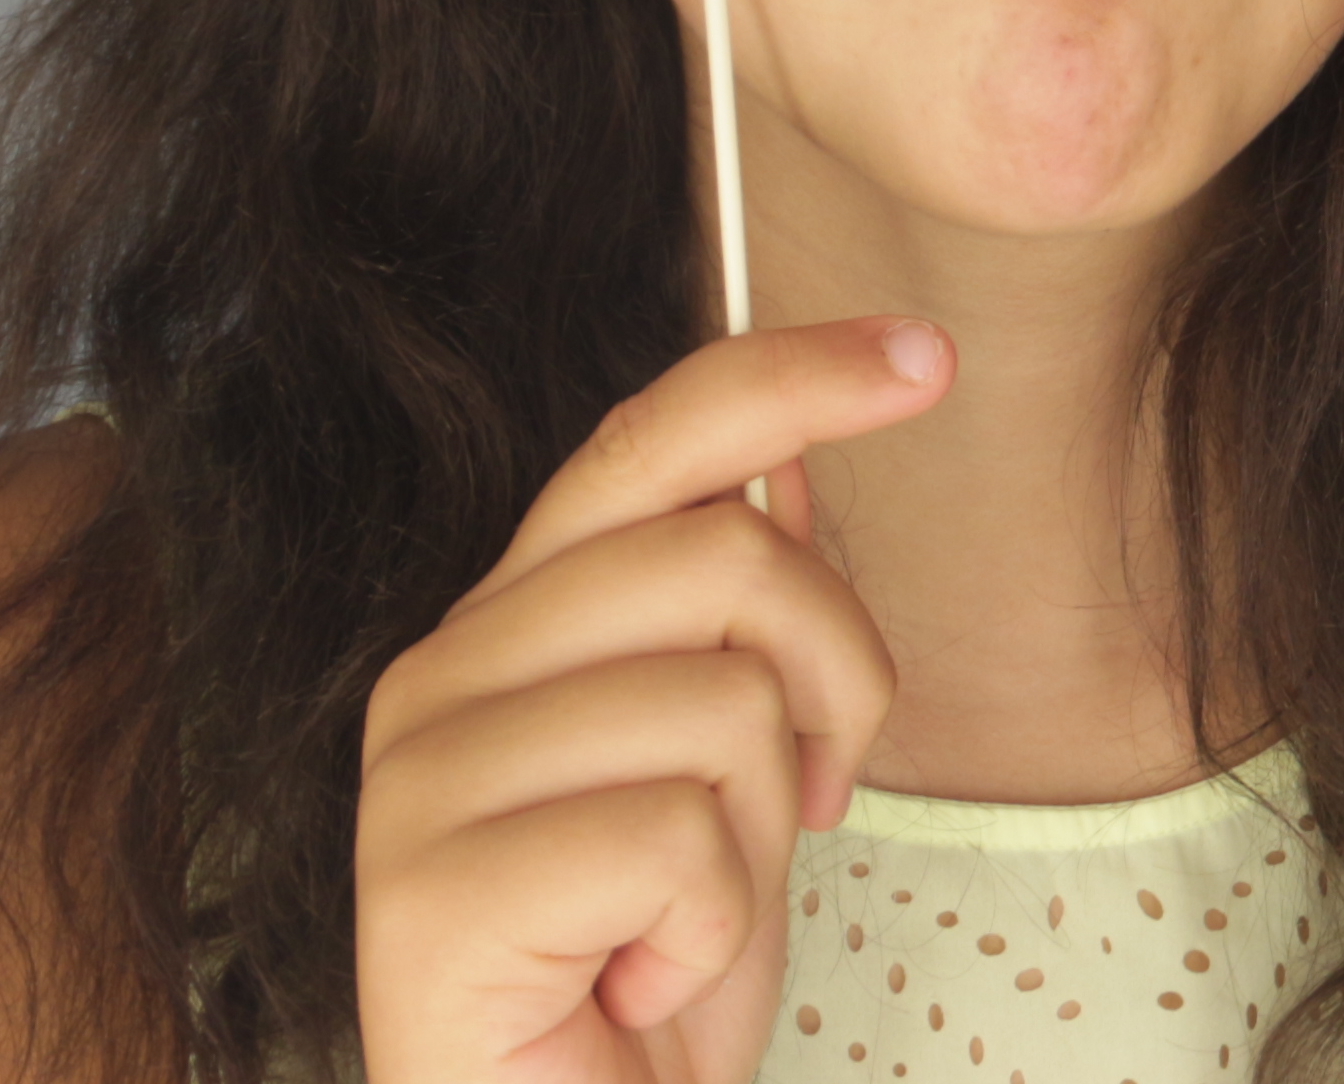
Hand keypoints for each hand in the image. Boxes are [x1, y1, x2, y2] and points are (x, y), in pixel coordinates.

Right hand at [356, 319, 952, 1083]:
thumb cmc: (652, 980)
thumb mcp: (731, 777)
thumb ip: (736, 625)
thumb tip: (791, 464)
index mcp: (506, 627)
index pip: (648, 441)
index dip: (792, 378)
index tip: (925, 356)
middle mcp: (438, 677)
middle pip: (725, 557)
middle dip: (830, 689)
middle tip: (802, 818)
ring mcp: (418, 783)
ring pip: (718, 705)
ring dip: (761, 846)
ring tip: (683, 931)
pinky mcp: (427, 894)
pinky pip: (673, 842)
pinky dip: (709, 937)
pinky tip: (638, 986)